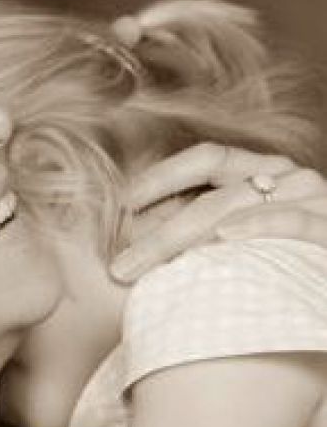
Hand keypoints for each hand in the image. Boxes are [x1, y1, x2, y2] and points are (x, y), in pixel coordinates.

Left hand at [110, 144, 326, 280]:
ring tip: (144, 265)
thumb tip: (130, 235)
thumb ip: (192, 226)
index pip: (205, 158)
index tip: (121, 204)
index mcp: (260, 170)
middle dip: (158, 234)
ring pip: (238, 209)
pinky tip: (224, 237)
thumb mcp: (233, 237)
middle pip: (211, 196)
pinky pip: (291, 221)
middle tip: (119, 268)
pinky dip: (256, 226)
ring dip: (184, 239)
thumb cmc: (280, 264)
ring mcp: (312, 199)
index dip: (161, 176)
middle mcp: (287, 177)